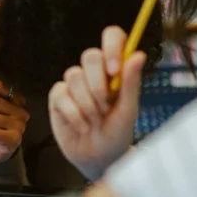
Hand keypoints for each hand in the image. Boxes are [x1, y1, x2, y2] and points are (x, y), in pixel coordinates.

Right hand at [48, 26, 144, 179]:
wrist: (98, 159)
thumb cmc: (117, 133)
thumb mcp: (128, 110)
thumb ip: (130, 83)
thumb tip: (139, 54)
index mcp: (115, 69)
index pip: (112, 37)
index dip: (111, 47)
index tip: (114, 70)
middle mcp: (94, 72)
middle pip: (90, 55)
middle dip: (98, 84)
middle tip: (105, 107)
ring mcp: (74, 83)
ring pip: (74, 75)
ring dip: (87, 104)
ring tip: (94, 121)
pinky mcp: (57, 96)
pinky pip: (61, 94)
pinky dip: (74, 114)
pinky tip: (81, 125)